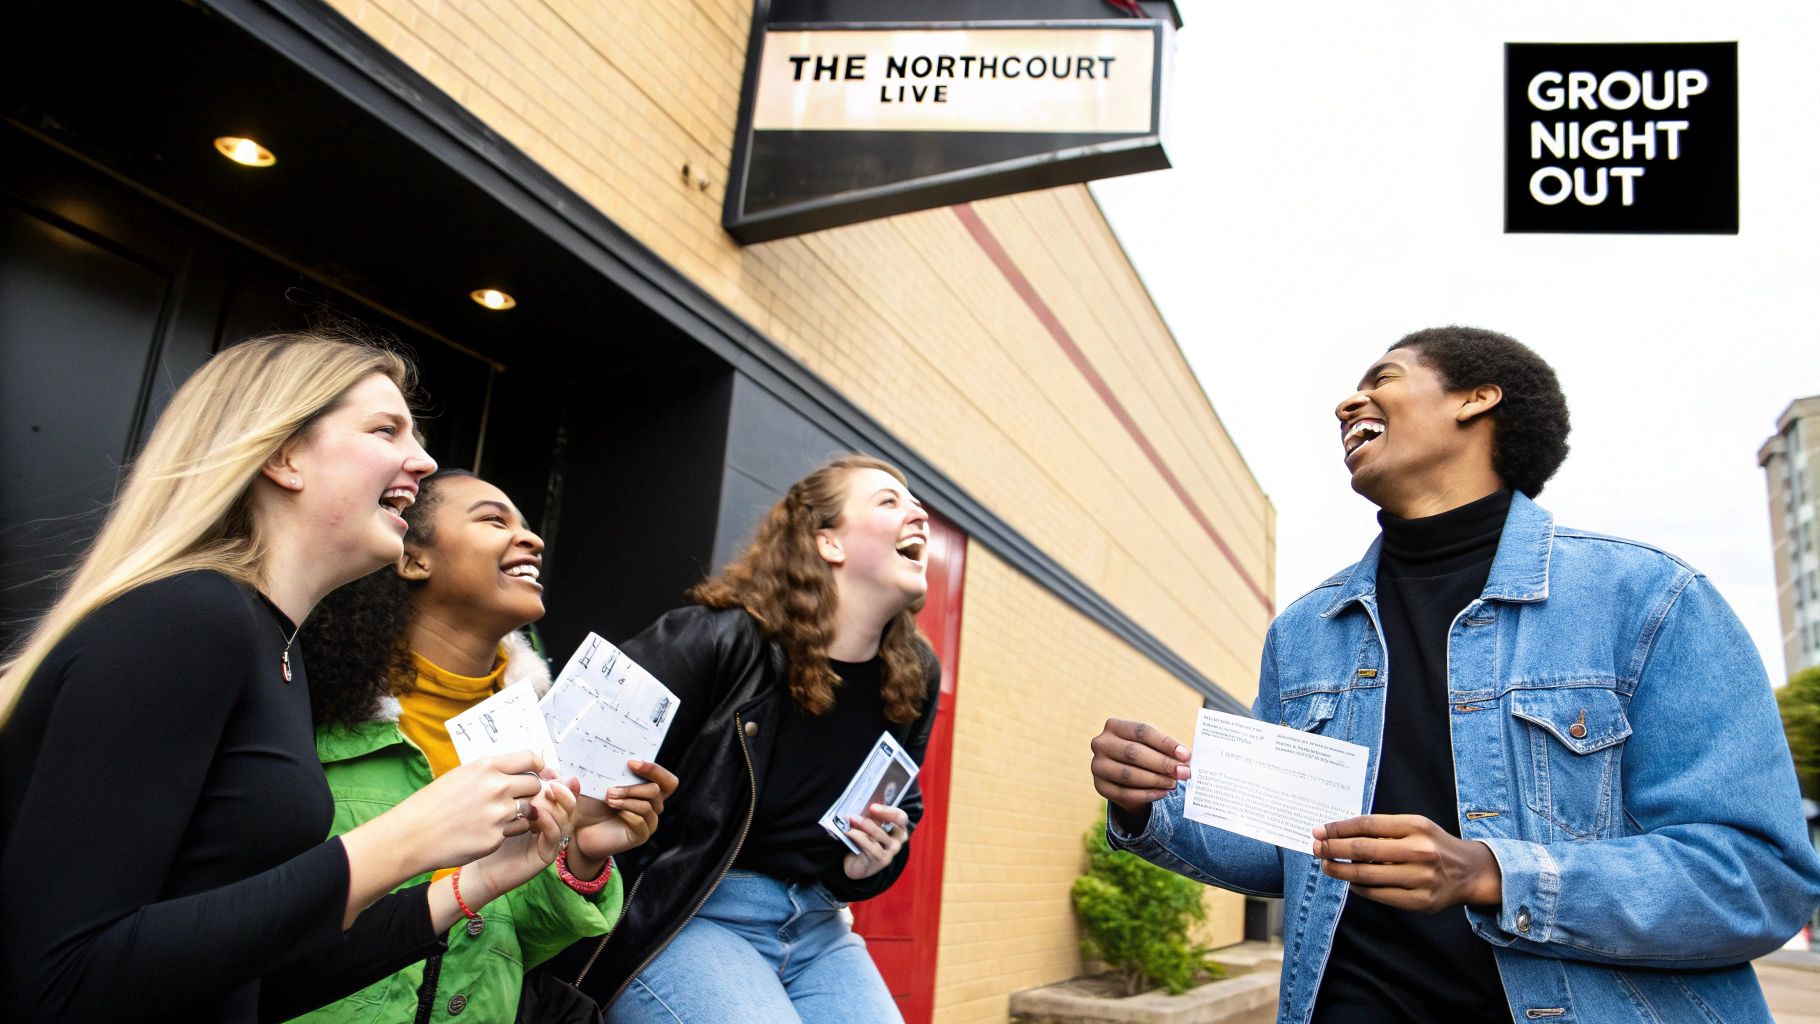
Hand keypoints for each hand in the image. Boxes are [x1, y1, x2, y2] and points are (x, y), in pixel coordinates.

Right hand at [374, 750, 552, 875]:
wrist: (413, 835)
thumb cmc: (432, 804)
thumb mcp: (461, 775)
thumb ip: (490, 772)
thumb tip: (517, 771)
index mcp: (486, 767)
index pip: (530, 759)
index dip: (540, 766)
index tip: (542, 772)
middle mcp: (497, 787)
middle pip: (534, 785)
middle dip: (530, 791)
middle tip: (519, 797)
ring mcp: (499, 814)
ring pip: (529, 809)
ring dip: (521, 812)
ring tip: (499, 816)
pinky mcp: (497, 837)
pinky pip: (515, 830)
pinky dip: (507, 831)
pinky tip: (488, 831)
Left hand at [471, 777, 576, 898]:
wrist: (477, 867)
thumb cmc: (485, 833)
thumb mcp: (499, 805)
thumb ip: (514, 788)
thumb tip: (524, 764)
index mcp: (543, 809)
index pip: (561, 790)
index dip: (557, 779)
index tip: (546, 769)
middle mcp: (551, 823)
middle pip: (568, 802)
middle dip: (562, 790)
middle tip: (552, 783)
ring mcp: (550, 839)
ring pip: (565, 818)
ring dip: (555, 805)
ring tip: (542, 796)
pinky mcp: (546, 854)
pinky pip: (555, 835)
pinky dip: (548, 822)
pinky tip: (536, 814)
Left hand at [566, 760, 679, 877]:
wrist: (579, 831)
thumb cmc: (590, 805)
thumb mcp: (596, 784)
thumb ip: (600, 770)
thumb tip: (593, 755)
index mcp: (646, 788)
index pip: (664, 777)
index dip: (653, 767)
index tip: (631, 762)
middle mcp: (653, 803)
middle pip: (668, 785)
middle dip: (649, 774)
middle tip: (629, 768)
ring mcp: (649, 820)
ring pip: (651, 802)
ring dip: (629, 794)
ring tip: (609, 795)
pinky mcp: (641, 834)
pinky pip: (642, 820)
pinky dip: (627, 811)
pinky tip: (612, 808)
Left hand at [841, 803, 908, 880]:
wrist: (859, 865)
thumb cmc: (866, 841)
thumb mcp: (871, 826)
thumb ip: (872, 816)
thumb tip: (864, 803)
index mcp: (899, 829)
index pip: (900, 817)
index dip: (888, 810)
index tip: (872, 807)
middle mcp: (898, 841)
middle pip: (889, 825)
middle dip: (873, 817)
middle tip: (855, 815)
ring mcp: (891, 852)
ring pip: (878, 834)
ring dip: (862, 826)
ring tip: (850, 820)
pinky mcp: (881, 860)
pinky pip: (869, 846)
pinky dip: (858, 837)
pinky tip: (849, 832)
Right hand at [1090, 718, 1191, 815]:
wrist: (1124, 777)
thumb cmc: (1143, 755)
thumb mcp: (1151, 746)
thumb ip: (1166, 750)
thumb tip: (1186, 761)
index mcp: (1114, 726)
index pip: (1142, 731)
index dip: (1165, 743)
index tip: (1186, 755)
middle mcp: (1101, 744)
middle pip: (1134, 753)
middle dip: (1163, 764)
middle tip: (1184, 772)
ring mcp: (1097, 766)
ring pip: (1129, 775)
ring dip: (1156, 780)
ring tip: (1174, 783)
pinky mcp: (1100, 787)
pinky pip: (1125, 793)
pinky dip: (1147, 794)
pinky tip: (1163, 793)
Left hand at [1313, 814, 1503, 912]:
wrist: (1469, 871)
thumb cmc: (1433, 844)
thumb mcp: (1415, 826)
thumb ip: (1383, 828)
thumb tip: (1339, 833)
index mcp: (1416, 826)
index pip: (1367, 825)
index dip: (1339, 828)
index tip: (1320, 830)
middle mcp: (1419, 851)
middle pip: (1364, 849)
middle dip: (1333, 849)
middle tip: (1316, 848)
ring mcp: (1420, 878)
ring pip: (1367, 875)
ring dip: (1340, 870)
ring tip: (1326, 865)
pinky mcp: (1419, 901)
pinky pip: (1378, 894)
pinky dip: (1358, 887)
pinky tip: (1350, 881)